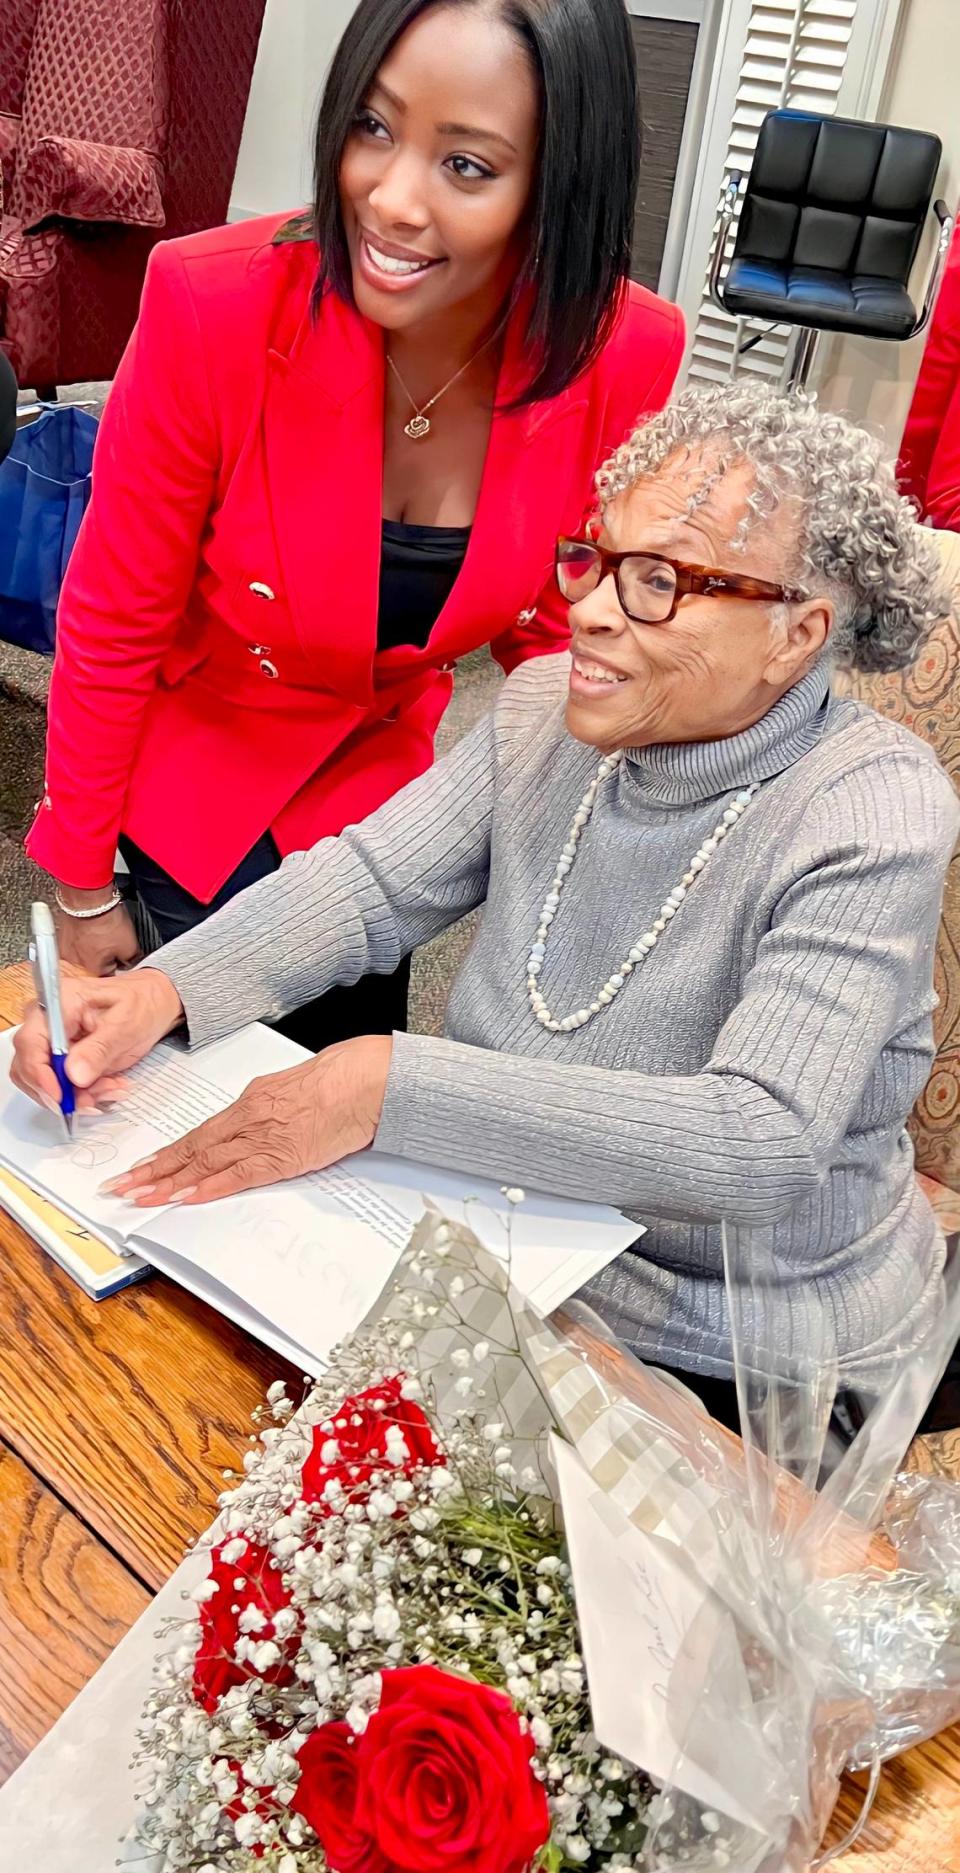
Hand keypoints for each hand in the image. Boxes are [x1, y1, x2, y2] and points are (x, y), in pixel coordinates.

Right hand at [11, 968, 183, 1112]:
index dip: (39, 1073)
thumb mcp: (126, 1024)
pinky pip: (62, 1086)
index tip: (60, 1096)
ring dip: (77, 1095)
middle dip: (61, 1091)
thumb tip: (74, 1075)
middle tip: (93, 1098)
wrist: (152, 1003)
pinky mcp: (63, 1059)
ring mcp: (53, 1042)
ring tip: (111, 1087)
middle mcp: (47, 1022)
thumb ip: (100, 1049)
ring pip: (45, 1082)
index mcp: (59, 1003)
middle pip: (31, 1067)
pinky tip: (109, 1085)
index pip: (30, 1042)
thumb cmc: (140, 1002)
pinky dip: (84, 1093)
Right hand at [55, 890, 142, 975]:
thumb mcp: (130, 946)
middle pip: (95, 968)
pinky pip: (76, 944)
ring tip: (102, 934)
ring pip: (84, 956)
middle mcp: (75, 965)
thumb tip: (131, 964)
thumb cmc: (105, 921)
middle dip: (106, 958)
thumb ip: (131, 961)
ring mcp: (65, 951)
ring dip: (93, 948)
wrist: (88, 899)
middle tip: (113, 942)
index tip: (124, 957)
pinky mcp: (61, 938)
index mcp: (93, 971)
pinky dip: (84, 939)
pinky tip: (91, 929)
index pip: (110, 977)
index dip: (120, 966)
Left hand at [106, 1035, 392, 1206]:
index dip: (168, 1153)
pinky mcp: (283, 1156)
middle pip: (191, 1148)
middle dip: (153, 1170)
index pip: (200, 1133)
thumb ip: (274, 1108)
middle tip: (120, 1186)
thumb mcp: (297, 1088)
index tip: (142, 1166)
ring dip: (169, 1183)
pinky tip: (185, 1198)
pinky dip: (209, 1187)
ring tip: (138, 1197)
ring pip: (205, 1162)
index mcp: (252, 1099)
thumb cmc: (343, 1077)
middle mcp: (248, 1117)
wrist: (369, 1079)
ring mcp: (263, 1137)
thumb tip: (261, 1123)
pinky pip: (237, 1176)